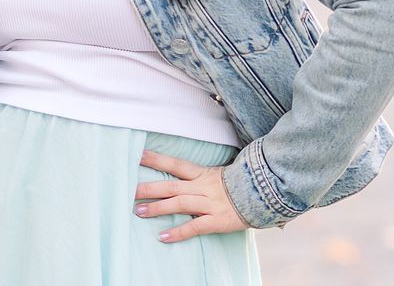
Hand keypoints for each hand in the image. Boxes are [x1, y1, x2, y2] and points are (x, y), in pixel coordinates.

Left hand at [133, 149, 248, 241]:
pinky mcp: (217, 221)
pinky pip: (195, 227)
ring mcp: (210, 204)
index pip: (175, 164)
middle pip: (172, 186)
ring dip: (157, 208)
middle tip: (130, 191)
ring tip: (138, 211)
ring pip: (179, 204)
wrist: (263, 196)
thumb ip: (197, 176)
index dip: (157, 159)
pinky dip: (178, 232)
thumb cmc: (236, 187)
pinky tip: (162, 237)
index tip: (138, 156)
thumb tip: (176, 173)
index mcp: (202, 174)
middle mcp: (203, 187)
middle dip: (150, 189)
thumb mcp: (216, 175)